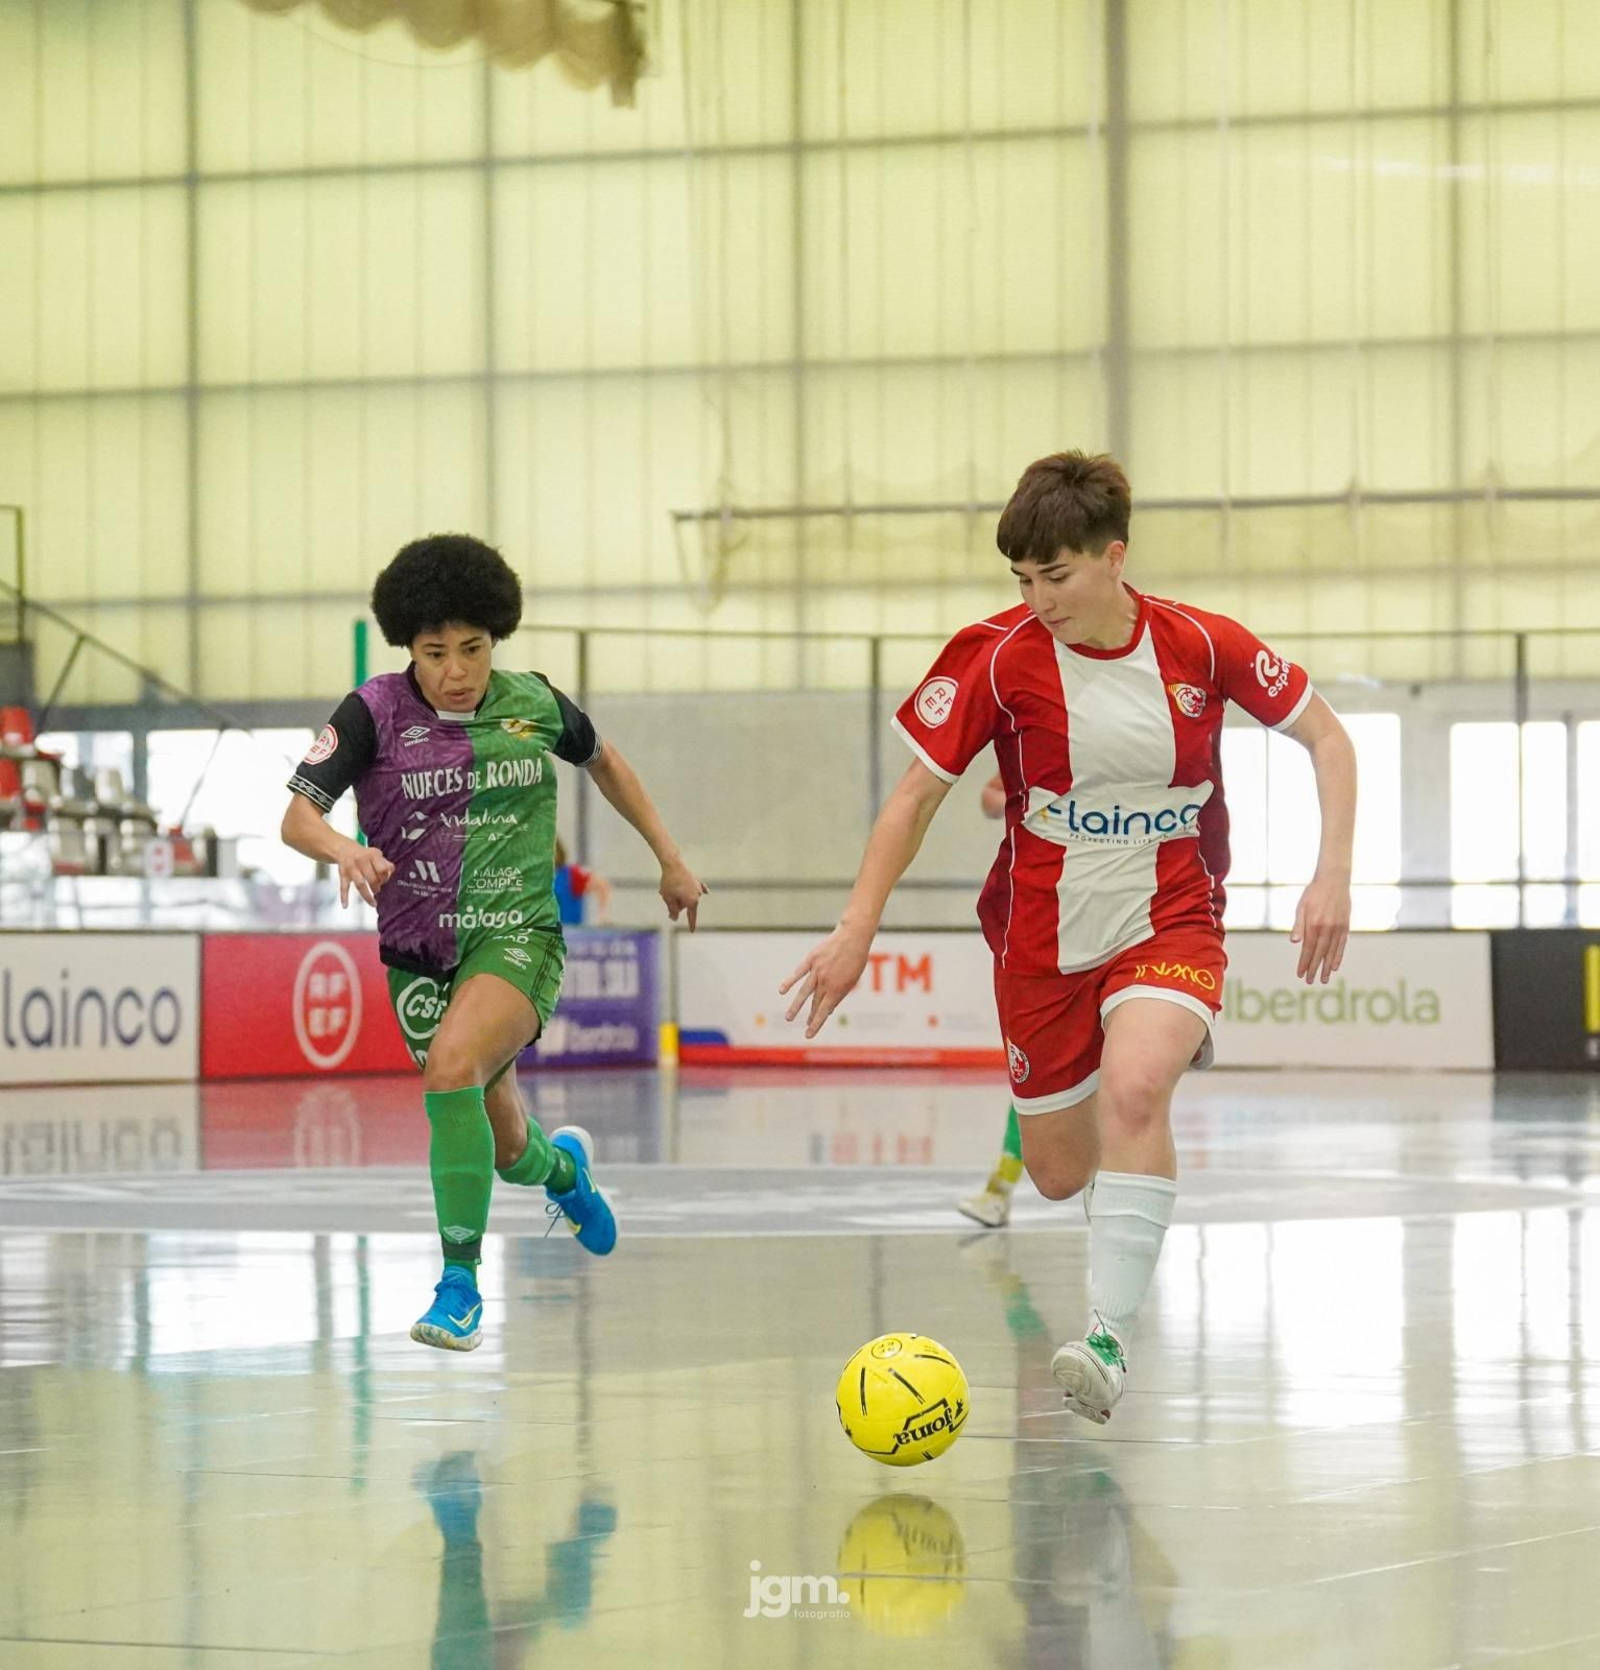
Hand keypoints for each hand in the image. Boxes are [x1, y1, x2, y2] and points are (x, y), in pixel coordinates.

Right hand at [337, 842, 392, 907]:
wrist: (345, 849)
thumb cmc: (365, 855)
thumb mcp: (377, 855)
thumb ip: (386, 864)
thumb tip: (390, 874)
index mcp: (372, 855)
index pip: (382, 869)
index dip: (385, 877)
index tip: (384, 881)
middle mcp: (361, 861)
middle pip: (372, 879)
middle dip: (377, 887)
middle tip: (377, 890)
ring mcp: (351, 868)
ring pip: (360, 884)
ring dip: (367, 896)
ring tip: (373, 903)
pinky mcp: (343, 874)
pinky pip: (343, 887)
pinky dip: (344, 897)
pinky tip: (345, 906)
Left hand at [660, 859, 707, 929]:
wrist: (673, 864)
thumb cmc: (669, 882)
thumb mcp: (668, 899)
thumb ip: (672, 910)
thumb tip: (674, 918)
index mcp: (692, 902)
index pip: (691, 916)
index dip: (691, 924)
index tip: (692, 931)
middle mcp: (698, 895)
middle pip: (686, 905)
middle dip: (676, 904)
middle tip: (663, 895)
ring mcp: (697, 887)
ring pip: (688, 896)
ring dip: (679, 895)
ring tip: (667, 888)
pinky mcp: (695, 880)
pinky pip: (698, 888)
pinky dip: (699, 890)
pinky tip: (706, 892)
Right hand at [779, 923, 872, 1037]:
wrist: (853, 937)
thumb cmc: (855, 959)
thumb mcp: (852, 980)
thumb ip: (839, 994)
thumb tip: (830, 1009)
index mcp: (838, 989)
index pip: (824, 1011)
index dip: (816, 1024)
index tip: (808, 1035)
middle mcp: (826, 981)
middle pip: (815, 1002)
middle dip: (810, 1016)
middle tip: (805, 1026)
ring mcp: (817, 970)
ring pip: (804, 991)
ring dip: (796, 1006)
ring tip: (788, 1018)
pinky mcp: (811, 959)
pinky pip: (799, 972)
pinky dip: (790, 981)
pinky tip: (782, 990)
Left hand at [1290, 872, 1350, 983]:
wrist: (1334, 879)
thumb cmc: (1313, 893)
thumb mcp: (1301, 906)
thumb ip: (1299, 925)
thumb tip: (1294, 942)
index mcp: (1314, 924)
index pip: (1308, 948)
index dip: (1304, 962)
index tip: (1300, 974)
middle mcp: (1327, 928)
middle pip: (1320, 953)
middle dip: (1314, 968)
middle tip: (1310, 981)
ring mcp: (1338, 927)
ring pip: (1332, 951)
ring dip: (1327, 967)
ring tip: (1323, 979)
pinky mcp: (1345, 925)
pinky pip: (1342, 945)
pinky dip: (1338, 956)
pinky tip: (1335, 966)